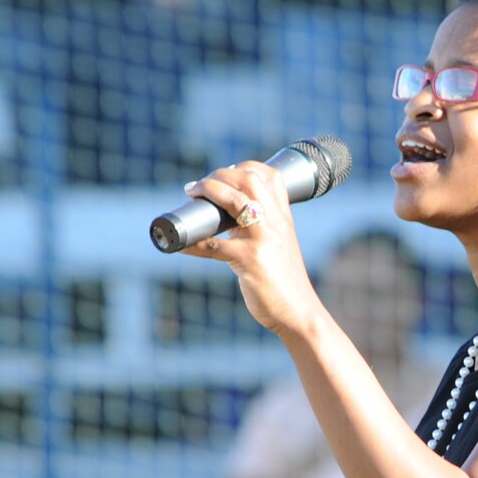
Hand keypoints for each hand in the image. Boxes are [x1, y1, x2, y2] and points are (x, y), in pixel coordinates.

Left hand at [175, 162, 323, 336]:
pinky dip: (192, 243)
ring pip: (234, 201)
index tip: (223, 175)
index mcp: (283, 217)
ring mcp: (262, 240)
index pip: (270, 175)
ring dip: (208, 191)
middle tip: (199, 186)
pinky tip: (179, 245)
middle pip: (249, 179)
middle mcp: (275, 223)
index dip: (244, 167)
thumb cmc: (285, 280)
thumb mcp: (280, 245)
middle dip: (219, 175)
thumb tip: (226, 218)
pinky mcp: (249, 261)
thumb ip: (262, 228)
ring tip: (191, 195)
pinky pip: (213, 246)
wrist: (298, 311)